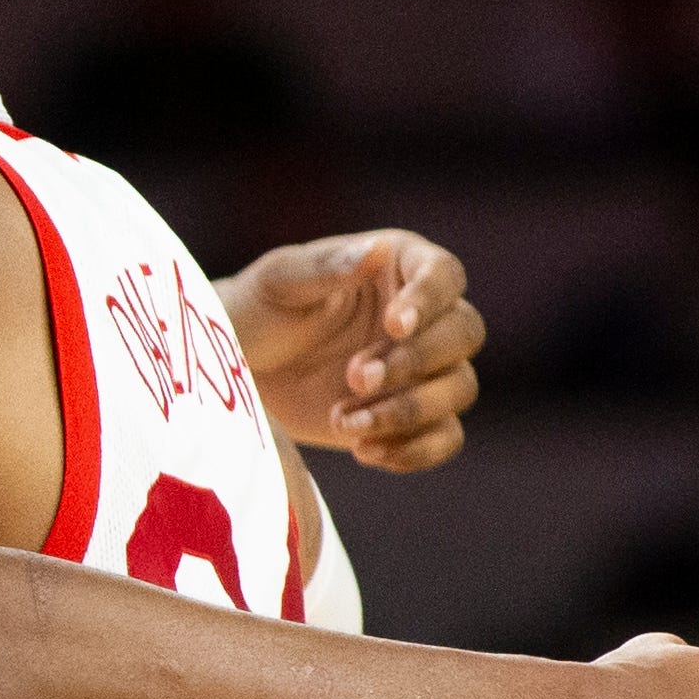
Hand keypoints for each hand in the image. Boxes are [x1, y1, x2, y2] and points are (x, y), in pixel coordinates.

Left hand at [222, 231, 483, 471]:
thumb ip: (327, 267)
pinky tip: (364, 450)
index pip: (444, 275)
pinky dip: (415, 449)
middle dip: (415, 361)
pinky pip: (445, 437)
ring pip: (459, 388)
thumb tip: (378, 249)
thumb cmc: (257, 310)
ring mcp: (421, 370)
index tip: (393, 326)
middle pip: (463, 334)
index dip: (429, 301)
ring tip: (344, 420)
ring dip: (408, 410)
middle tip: (355, 377)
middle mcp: (423, 318)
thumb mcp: (280, 282)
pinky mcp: (409, 418)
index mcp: (399, 267)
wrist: (235, 373)